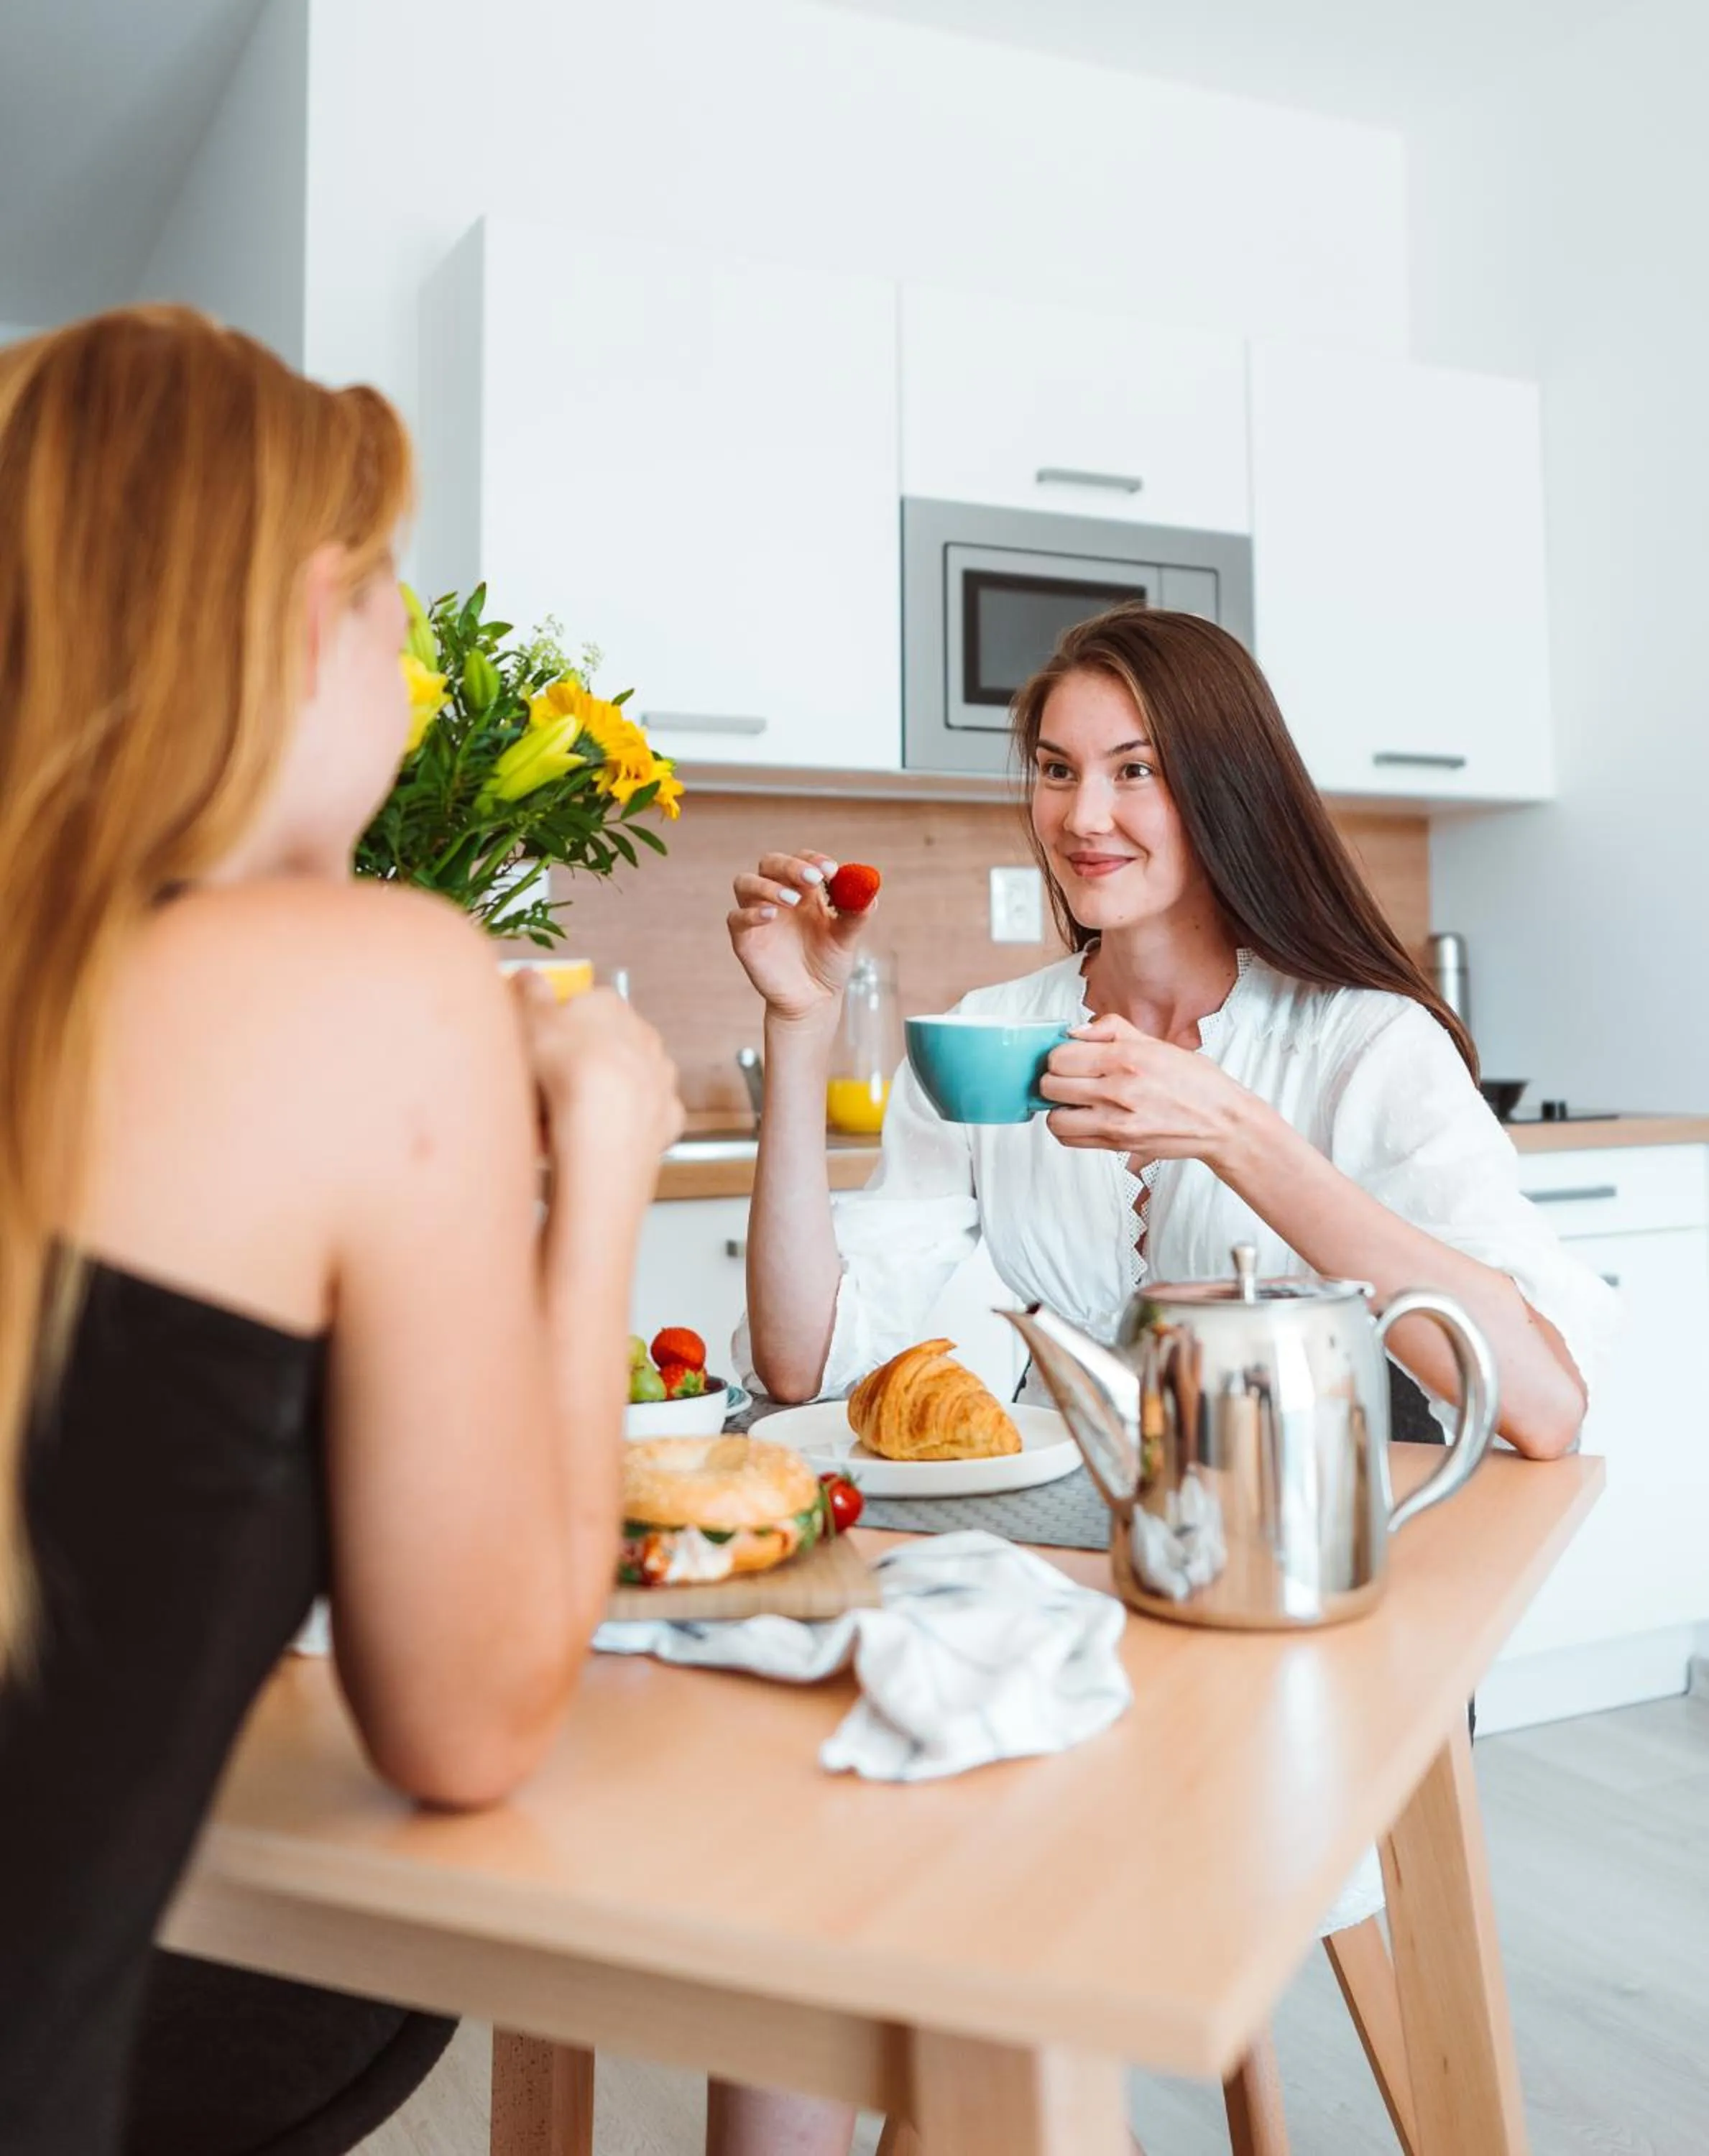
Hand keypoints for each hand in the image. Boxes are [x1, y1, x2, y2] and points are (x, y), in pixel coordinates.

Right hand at [510, 979, 683, 1161]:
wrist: (605, 1123)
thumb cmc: (568, 1065)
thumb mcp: (532, 1017)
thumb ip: (530, 993)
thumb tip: (527, 975)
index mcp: (612, 1006)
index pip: (587, 1003)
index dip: (563, 1022)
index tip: (544, 1041)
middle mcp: (644, 1035)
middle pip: (612, 1040)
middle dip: (589, 1056)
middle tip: (555, 1079)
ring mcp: (660, 1075)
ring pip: (631, 1076)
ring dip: (610, 1088)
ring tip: (576, 1109)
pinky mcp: (667, 1113)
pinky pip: (643, 1114)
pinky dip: (625, 1121)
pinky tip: (601, 1131)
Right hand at [727, 849, 870, 1025]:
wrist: (812, 1000)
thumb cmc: (828, 964)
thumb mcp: (847, 939)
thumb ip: (857, 914)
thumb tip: (870, 889)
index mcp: (804, 890)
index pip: (803, 860)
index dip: (815, 860)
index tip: (832, 870)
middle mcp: (777, 895)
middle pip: (770, 863)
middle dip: (791, 865)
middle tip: (813, 878)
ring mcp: (757, 915)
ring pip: (745, 882)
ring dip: (768, 886)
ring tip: (793, 900)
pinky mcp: (744, 938)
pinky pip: (736, 918)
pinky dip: (751, 913)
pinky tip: (771, 916)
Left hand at [1037, 1013, 1259, 1169]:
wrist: (1221, 1121)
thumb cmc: (1194, 1082)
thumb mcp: (1156, 1042)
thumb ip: (1111, 1030)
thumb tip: (1074, 1032)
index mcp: (1127, 1059)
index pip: (1061, 1056)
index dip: (1060, 1055)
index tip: (1071, 1057)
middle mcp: (1119, 1091)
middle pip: (1051, 1085)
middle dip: (1055, 1078)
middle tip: (1071, 1077)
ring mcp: (1117, 1122)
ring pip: (1054, 1117)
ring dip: (1058, 1107)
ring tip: (1075, 1100)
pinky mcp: (1118, 1145)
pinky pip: (1069, 1140)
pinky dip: (1069, 1128)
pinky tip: (1084, 1117)